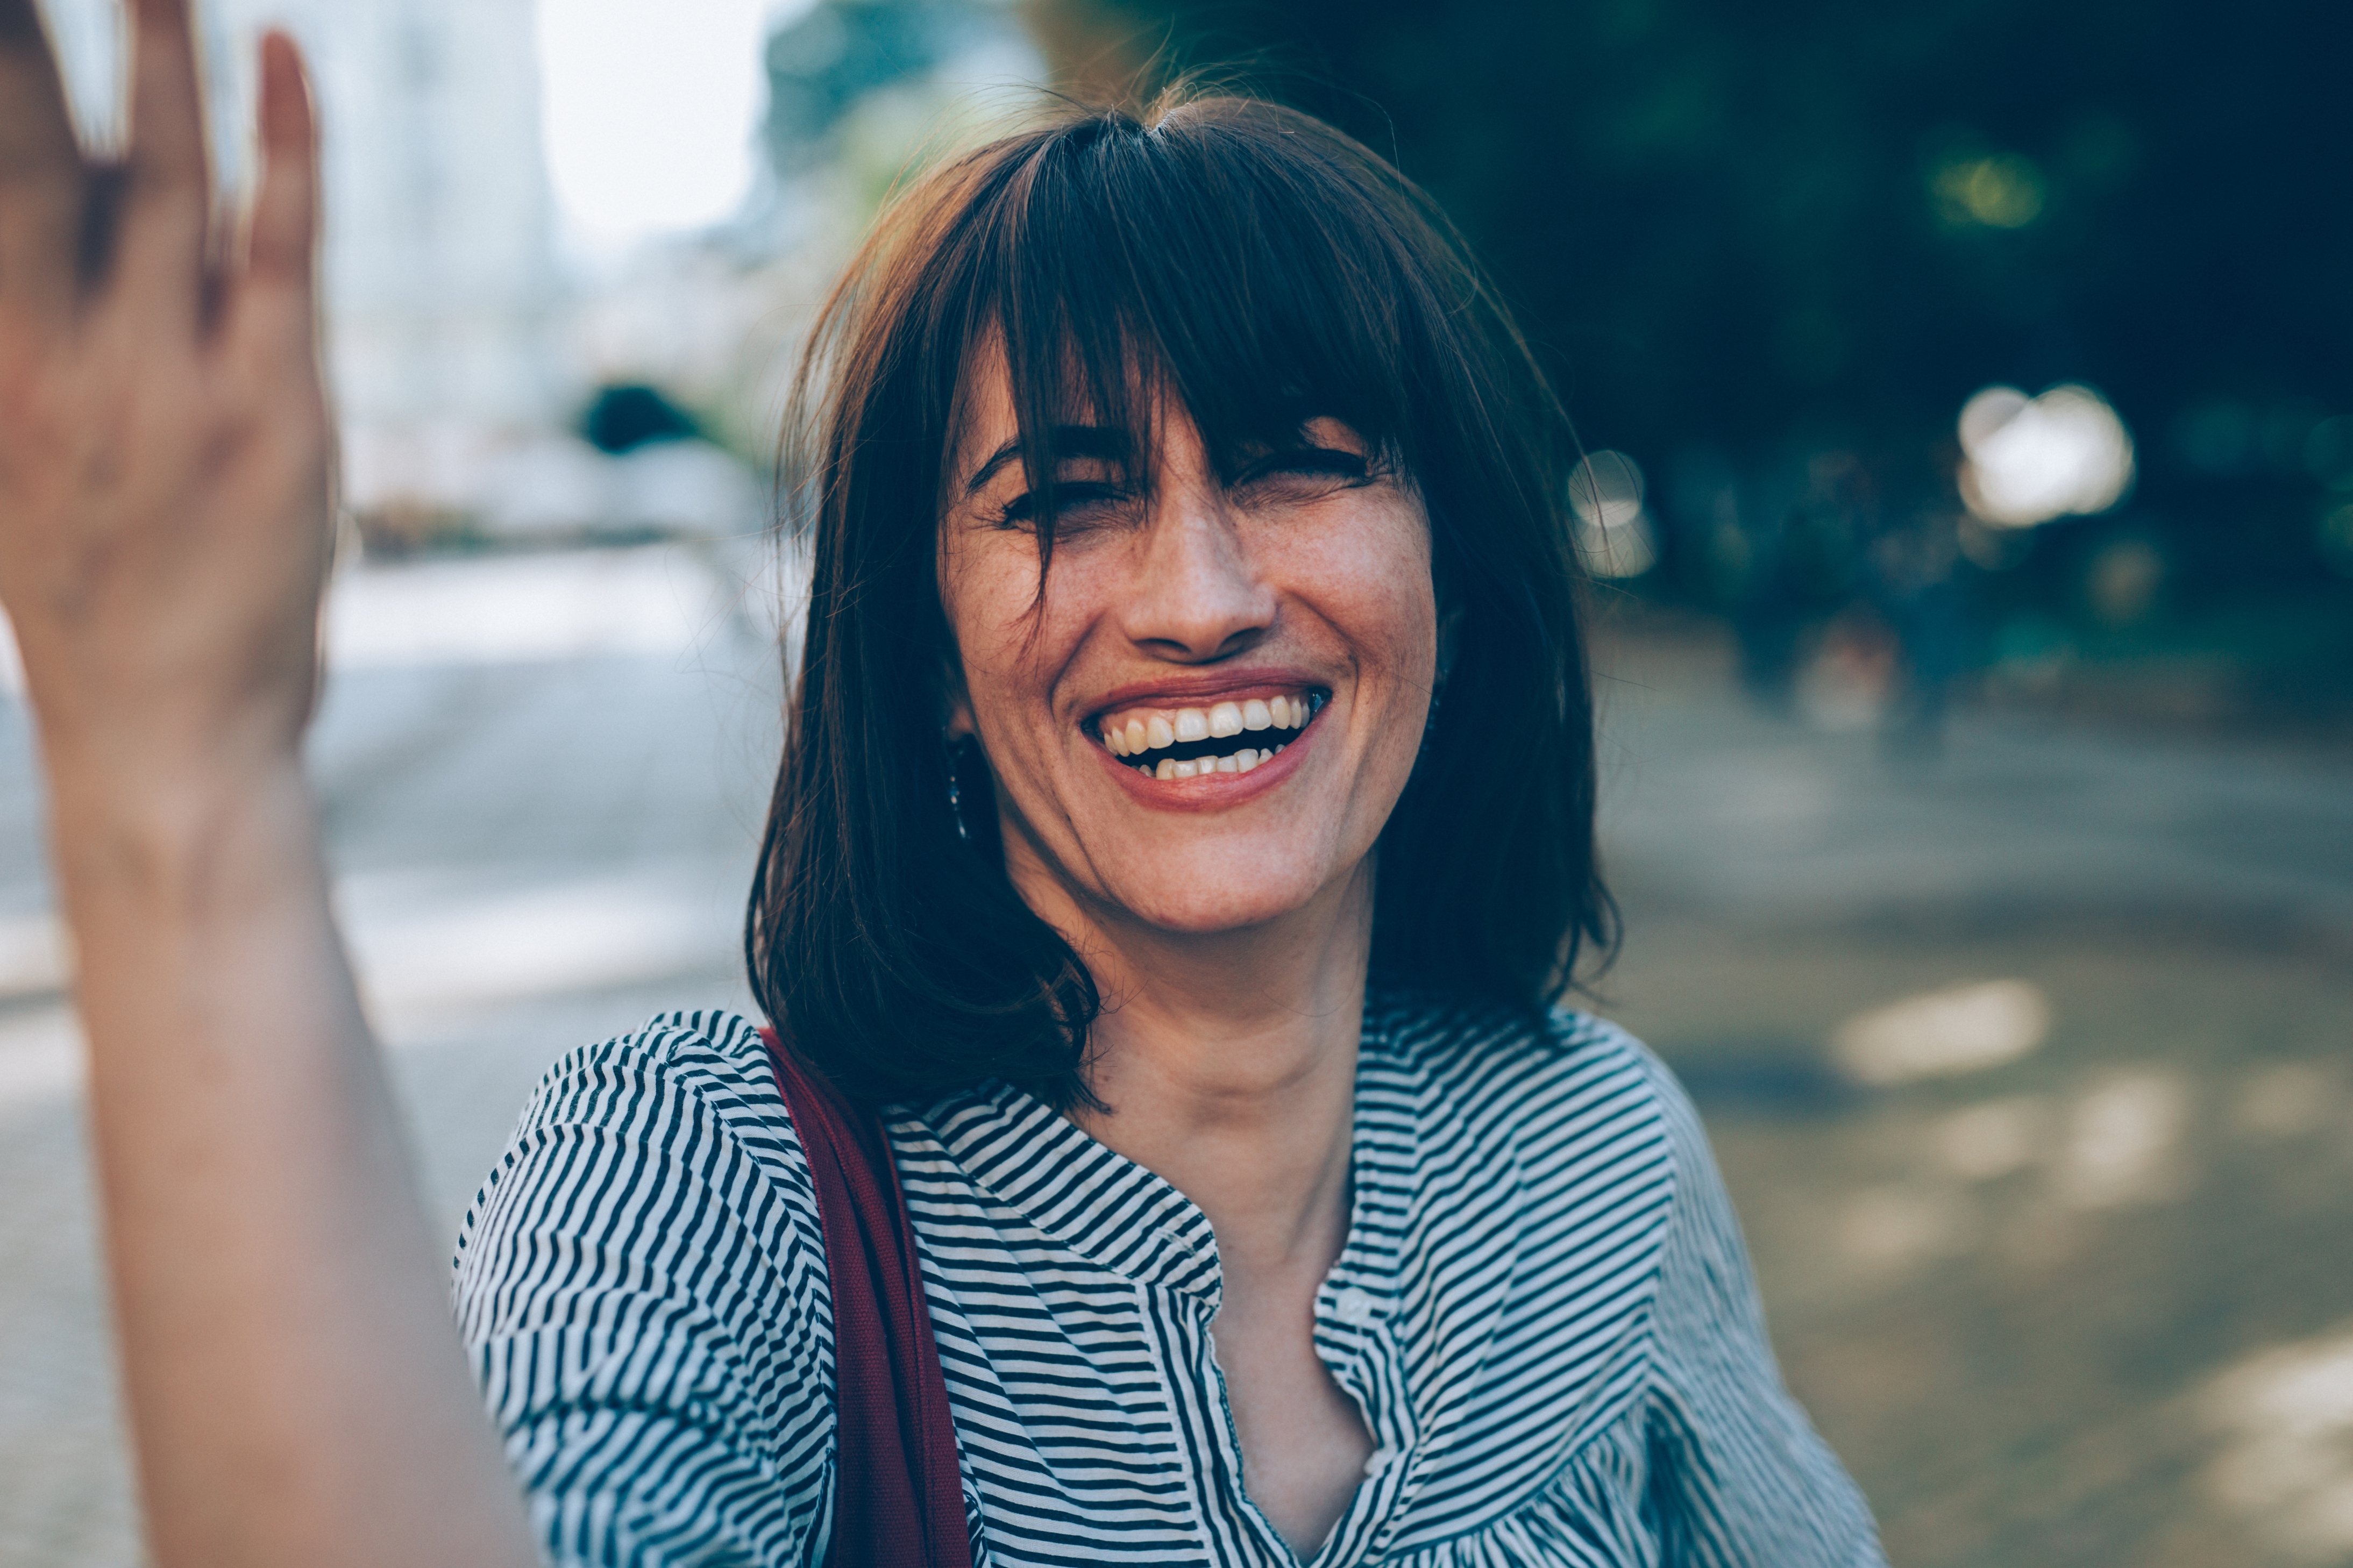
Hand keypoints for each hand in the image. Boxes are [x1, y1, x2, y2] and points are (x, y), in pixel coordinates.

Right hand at [0, 0, 327, 797]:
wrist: (169, 732)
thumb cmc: (104, 575)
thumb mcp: (25, 442)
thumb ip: (51, 305)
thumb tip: (105, 161)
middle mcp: (55, 360)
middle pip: (21, 150)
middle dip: (21, 39)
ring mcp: (168, 382)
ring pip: (161, 177)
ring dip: (159, 46)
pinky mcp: (275, 407)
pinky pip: (280, 249)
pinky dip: (286, 145)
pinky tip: (286, 53)